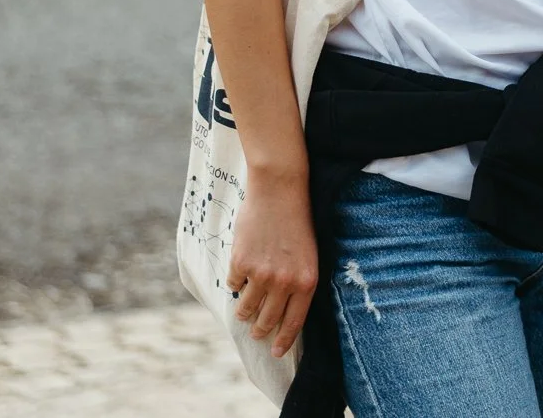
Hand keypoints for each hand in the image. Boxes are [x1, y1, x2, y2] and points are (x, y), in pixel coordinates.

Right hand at [228, 174, 320, 357]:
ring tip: (245, 309)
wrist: (281, 191)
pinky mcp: (241, 264)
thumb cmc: (298, 221)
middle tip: (257, 332)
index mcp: (307, 281)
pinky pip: (233, 285)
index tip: (276, 352)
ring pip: (246, 308)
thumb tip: (284, 309)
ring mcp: (261, 274)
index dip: (284, 340)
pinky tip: (241, 271)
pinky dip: (235, 282)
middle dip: (261, 329)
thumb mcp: (308, 254)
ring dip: (244, 311)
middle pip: (267, 320)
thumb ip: (297, 282)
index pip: (294, 322)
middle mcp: (285, 282)